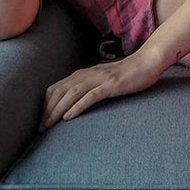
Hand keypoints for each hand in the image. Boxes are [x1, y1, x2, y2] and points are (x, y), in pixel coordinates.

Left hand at [39, 51, 164, 130]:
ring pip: (72, 93)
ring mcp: (100, 79)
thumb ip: (90, 86)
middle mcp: (89, 74)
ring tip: (50, 125)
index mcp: (85, 73)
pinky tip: (69, 117)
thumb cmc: (127, 74)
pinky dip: (78, 106)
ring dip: (58, 110)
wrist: (148, 62)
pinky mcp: (111, 85)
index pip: (57, 87)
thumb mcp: (103, 79)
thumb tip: (76, 101)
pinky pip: (91, 96)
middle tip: (41, 127)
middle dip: (48, 110)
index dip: (46, 103)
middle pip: (61, 91)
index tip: (42, 119)